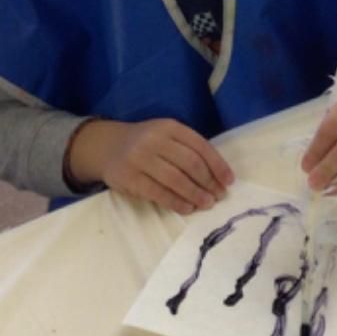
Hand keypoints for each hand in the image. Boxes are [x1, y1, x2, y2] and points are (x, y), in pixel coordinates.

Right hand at [67, 119, 233, 215]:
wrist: (107, 147)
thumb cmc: (146, 144)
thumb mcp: (166, 136)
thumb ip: (188, 149)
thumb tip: (218, 177)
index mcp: (170, 127)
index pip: (200, 146)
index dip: (218, 165)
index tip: (229, 181)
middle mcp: (155, 140)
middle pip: (190, 163)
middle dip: (209, 182)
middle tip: (219, 196)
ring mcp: (140, 158)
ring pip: (176, 179)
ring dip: (195, 194)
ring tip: (206, 204)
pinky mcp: (129, 178)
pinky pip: (158, 193)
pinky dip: (176, 202)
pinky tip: (187, 208)